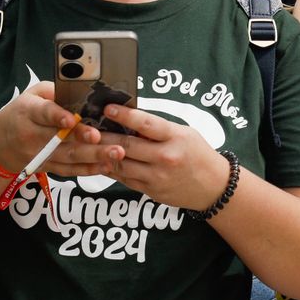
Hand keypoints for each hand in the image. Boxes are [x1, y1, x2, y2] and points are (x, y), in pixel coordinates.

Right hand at [0, 81, 107, 177]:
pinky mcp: (47, 167)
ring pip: (68, 157)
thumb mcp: (32, 94)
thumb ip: (55, 91)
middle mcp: (32, 135)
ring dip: (94, 157)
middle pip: (60, 139)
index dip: (57, 116)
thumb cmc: (22, 112)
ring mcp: (39, 154)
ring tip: (116, 153)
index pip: (43, 113)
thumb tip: (83, 89)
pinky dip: (88, 170)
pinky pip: (69, 170)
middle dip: (84, 139)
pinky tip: (107, 166)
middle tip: (105, 138)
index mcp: (28, 111)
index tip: (72, 119)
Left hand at [91, 104, 231, 209]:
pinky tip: (100, 160)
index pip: (146, 123)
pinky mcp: (150, 191)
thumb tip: (127, 120)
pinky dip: (110, 168)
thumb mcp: (184, 133)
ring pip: (120, 163)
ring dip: (101, 154)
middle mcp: (165, 157)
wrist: (213, 186)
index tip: (108, 108)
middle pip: (126, 145)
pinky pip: (124, 178)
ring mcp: (156, 176)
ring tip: (88, 144)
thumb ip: (158, 128)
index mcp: (175, 137)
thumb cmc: (197, 154)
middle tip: (86, 127)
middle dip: (103, 136)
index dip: (124, 115)